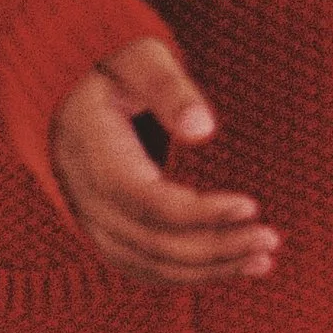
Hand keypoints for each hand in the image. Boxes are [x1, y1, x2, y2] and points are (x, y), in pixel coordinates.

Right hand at [48, 35, 278, 289]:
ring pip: (151, 265)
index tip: (251, 205)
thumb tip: (203, 129)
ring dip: (209, 270)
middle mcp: (89, 199)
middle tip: (270, 238)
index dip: (201, 214)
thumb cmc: (107, 64)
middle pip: (156, 244)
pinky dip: (187, 274)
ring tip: (262, 259)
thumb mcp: (136, 58)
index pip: (151, 205)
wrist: (62, 88)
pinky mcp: (105, 229)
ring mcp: (93, 220)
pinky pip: (143, 266)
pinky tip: (230, 266)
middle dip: (217, 248)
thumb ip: (168, 87)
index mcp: (96, 157)